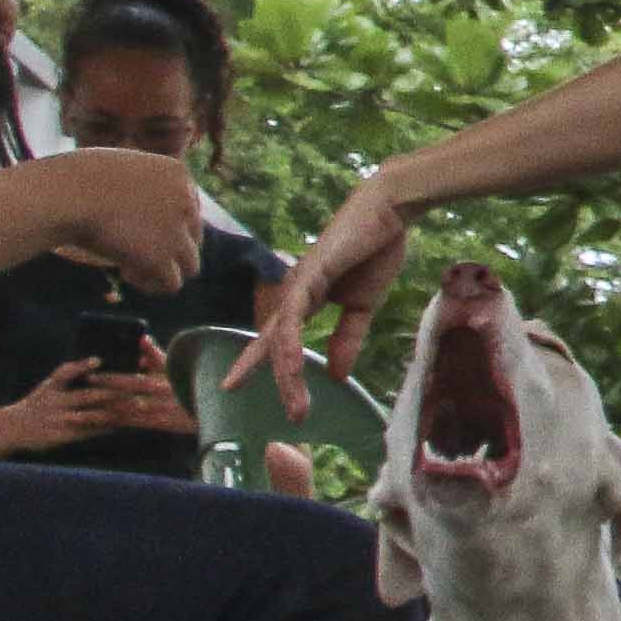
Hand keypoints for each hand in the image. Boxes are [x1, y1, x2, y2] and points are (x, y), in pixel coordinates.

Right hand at [0, 356, 194, 460]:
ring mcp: (62, 418)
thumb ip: (71, 372)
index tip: (116, 359)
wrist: (12, 429)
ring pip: (96, 412)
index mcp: (56, 384)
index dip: (96, 365)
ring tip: (142, 404)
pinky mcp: (65, 435)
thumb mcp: (49, 385)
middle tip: (149, 382)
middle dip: (125, 386)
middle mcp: (59, 399)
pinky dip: (109, 426)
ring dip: (120, 408)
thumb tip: (99, 359)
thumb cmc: (37, 404)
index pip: (77, 371)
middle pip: (97, 390)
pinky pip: (92, 430)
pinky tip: (128, 424)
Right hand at [38, 149, 205, 293]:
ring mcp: (177, 231)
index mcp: (176, 173)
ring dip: (162, 268)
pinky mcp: (162, 258)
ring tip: (129, 265)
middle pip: (192, 236)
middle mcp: (185, 201)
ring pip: (190, 264)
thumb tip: (142, 213)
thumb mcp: (119, 170)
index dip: (165, 223)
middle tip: (131, 248)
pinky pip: (172, 284)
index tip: (137, 228)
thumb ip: (139, 186)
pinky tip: (125, 272)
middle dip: (166, 246)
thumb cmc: (75, 178)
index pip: (189, 207)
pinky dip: (151, 284)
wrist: (66, 195)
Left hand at [233, 169, 410, 419]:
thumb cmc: (375, 251)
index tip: (232, 386)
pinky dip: (291, 344)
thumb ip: (347, 338)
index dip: (254, 362)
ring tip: (298, 406)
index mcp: (305, 300)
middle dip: (269, 376)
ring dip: (287, 374)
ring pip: (282, 338)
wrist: (389, 212)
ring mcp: (298, 284)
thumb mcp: (362, 307)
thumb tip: (336, 376)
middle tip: (274, 407)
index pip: (276, 338)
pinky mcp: (309, 275)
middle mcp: (294, 294)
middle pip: (273, 343)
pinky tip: (291, 366)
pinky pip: (294, 317)